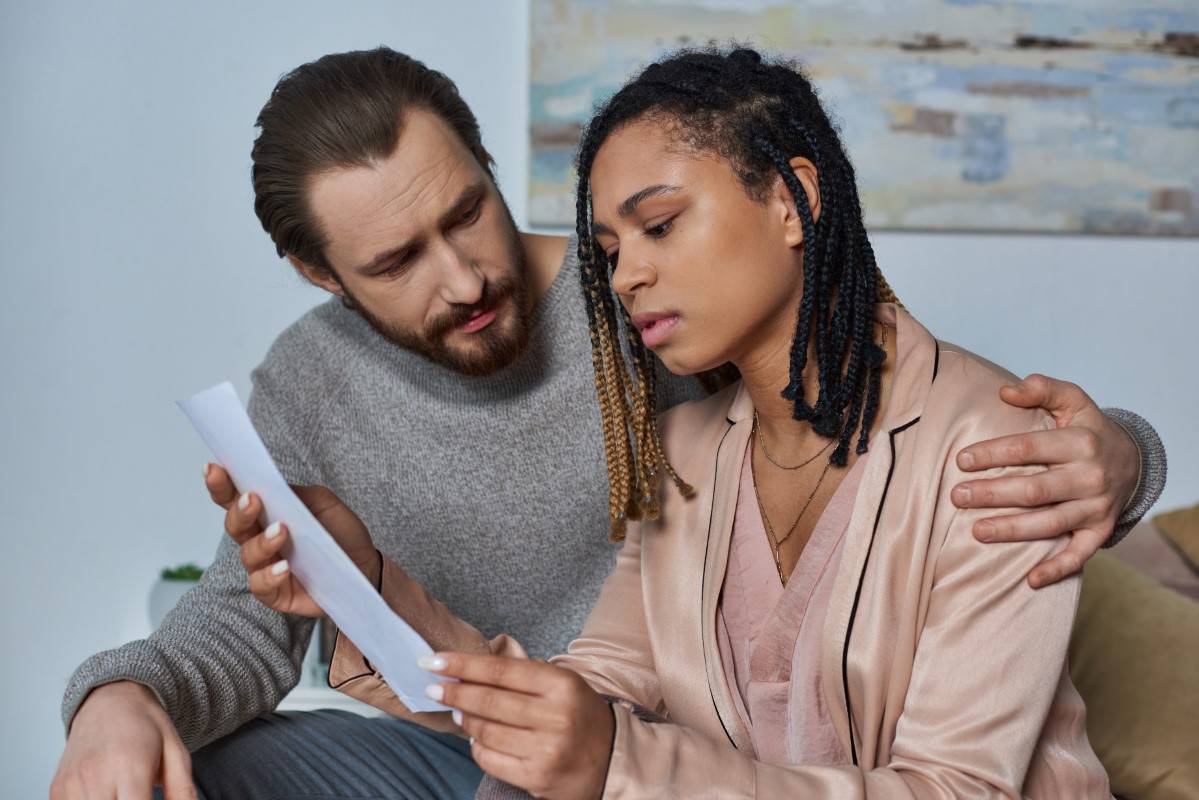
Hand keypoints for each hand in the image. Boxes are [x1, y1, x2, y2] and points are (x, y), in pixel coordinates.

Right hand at [51, 681, 195, 798]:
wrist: (111, 698)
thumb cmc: (147, 725)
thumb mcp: (176, 752)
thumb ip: (183, 790)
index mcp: (130, 765)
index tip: (152, 799)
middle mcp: (96, 775)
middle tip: (141, 795)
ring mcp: (71, 784)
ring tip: (125, 792)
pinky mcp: (57, 789)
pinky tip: (107, 794)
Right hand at [204, 463, 379, 615]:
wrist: (366, 566)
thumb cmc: (341, 534)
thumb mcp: (325, 505)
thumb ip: (298, 494)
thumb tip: (274, 486)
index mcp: (267, 515)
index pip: (236, 499)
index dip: (221, 485)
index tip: (213, 469)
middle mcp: (260, 540)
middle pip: (234, 525)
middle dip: (238, 511)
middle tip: (252, 499)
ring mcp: (265, 567)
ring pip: (247, 555)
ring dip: (261, 542)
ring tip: (281, 532)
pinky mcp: (276, 593)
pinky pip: (261, 585)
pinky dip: (269, 575)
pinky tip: (284, 567)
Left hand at [423, 653, 614, 799]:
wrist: (612, 759)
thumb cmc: (579, 715)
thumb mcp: (561, 685)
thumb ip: (521, 677)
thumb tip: (467, 674)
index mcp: (561, 685)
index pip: (500, 671)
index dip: (463, 665)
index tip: (435, 660)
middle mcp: (556, 717)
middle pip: (489, 701)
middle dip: (455, 692)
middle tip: (434, 687)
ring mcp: (546, 750)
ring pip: (486, 732)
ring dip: (466, 720)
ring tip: (457, 712)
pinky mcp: (537, 778)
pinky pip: (491, 760)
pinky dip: (477, 747)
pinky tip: (474, 738)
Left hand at [952, 374, 1139, 588]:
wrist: (1134, 460)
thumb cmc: (1088, 429)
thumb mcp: (1073, 401)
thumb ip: (1042, 389)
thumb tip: (1006, 392)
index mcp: (1081, 442)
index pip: (1028, 448)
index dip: (993, 454)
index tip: (960, 460)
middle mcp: (1091, 477)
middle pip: (1034, 489)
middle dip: (993, 494)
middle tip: (957, 496)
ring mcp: (1097, 507)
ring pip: (1049, 523)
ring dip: (1011, 530)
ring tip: (975, 531)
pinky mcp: (1101, 531)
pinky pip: (1079, 554)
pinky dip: (1057, 569)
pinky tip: (1030, 580)